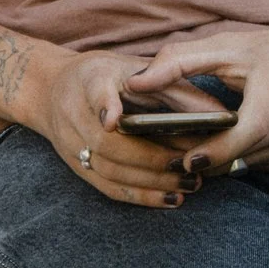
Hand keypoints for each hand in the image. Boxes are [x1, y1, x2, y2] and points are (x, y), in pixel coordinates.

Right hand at [25, 45, 192, 208]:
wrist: (50, 89)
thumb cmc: (105, 76)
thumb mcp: (134, 68)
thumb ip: (173, 86)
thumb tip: (219, 112)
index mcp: (89, 79)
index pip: (94, 93)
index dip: (104, 106)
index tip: (113, 121)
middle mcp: (73, 114)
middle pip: (107, 144)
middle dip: (151, 157)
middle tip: (189, 163)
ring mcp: (71, 144)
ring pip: (109, 170)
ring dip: (152, 181)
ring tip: (190, 183)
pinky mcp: (76, 166)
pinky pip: (107, 188)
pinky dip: (141, 196)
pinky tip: (170, 199)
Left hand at [122, 22, 268, 174]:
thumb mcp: (232, 45)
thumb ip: (180, 61)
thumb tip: (134, 81)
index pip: (246, 132)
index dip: (216, 151)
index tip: (187, 160)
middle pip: (235, 156)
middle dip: (199, 158)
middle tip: (162, 152)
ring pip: (239, 166)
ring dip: (211, 161)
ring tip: (176, 148)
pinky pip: (249, 166)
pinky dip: (229, 159)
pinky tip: (209, 146)